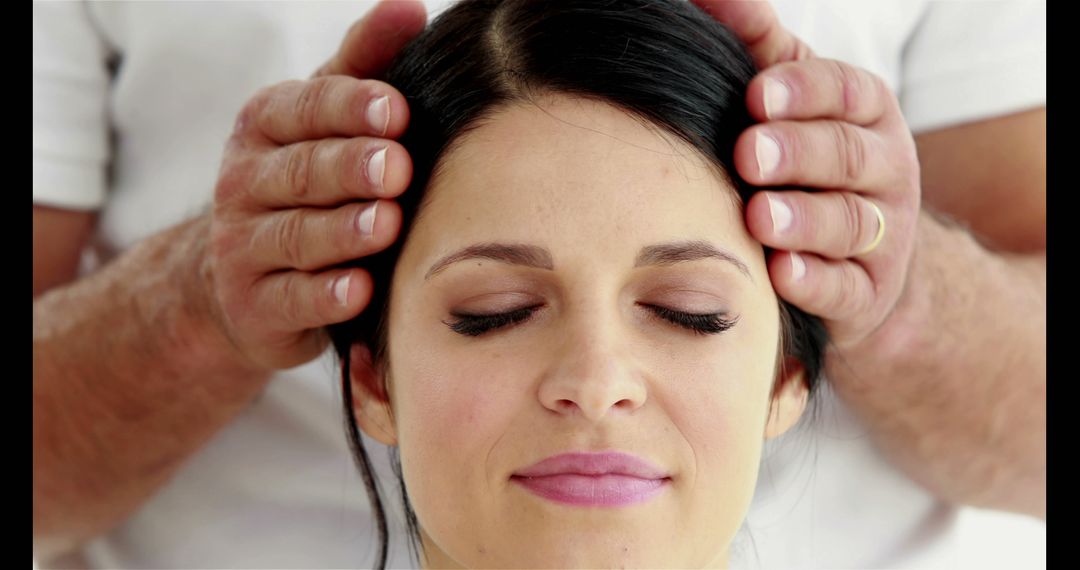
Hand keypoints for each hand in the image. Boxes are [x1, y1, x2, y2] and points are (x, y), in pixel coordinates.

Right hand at [201, 1, 426, 370]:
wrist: (240, 282)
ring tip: (385, 224)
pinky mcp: (255, 307)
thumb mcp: (324, 120)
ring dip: (341, 231)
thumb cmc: (303, 186)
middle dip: (349, 168)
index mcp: (264, 128)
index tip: (395, 109)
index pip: (303, 108)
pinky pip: (291, 300)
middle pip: (300, 172)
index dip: (348, 108)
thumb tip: (410, 8)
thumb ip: (364, 65)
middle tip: (395, 166)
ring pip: (295, 236)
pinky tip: (359, 290)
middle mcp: (244, 183)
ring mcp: (244, 248)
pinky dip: (325, 297)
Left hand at [692, 0, 920, 351]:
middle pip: (847, 155)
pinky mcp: (867, 295)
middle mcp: (886, 170)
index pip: (846, 92)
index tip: (757, 95)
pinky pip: (845, 288)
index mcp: (867, 116)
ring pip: (849, 223)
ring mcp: (883, 237)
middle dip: (799, 153)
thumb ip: (758, 47)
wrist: (860, 264)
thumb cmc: (806, 167)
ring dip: (803, 219)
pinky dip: (815, 283)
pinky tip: (781, 276)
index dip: (804, 92)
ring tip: (759, 215)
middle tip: (749, 153)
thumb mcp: (791, 102)